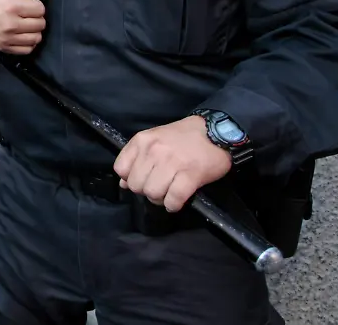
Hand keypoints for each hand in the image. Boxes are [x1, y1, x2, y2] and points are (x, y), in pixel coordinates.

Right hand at [0, 0, 53, 53]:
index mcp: (11, 6)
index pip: (40, 9)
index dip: (38, 5)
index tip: (31, 4)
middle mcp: (11, 24)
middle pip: (40, 24)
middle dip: (38, 18)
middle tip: (30, 15)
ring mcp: (7, 38)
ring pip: (36, 38)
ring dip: (35, 31)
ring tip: (28, 26)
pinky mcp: (3, 48)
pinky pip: (27, 50)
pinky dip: (29, 43)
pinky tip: (24, 36)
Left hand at [113, 115, 232, 212]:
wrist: (217, 131)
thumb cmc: (184, 137)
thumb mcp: (154, 140)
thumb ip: (137, 158)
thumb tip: (123, 183)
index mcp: (142, 141)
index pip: (120, 169)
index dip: (130, 178)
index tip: (142, 178)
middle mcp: (154, 151)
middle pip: (136, 185)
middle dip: (146, 191)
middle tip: (159, 187)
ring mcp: (172, 163)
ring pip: (153, 194)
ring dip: (160, 199)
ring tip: (169, 193)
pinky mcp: (190, 175)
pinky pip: (173, 199)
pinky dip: (173, 205)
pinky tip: (177, 201)